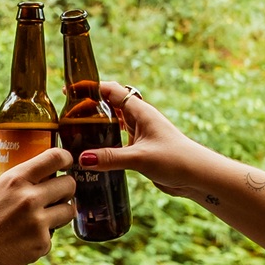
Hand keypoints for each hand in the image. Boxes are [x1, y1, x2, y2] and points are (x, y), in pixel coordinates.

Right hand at [0, 149, 76, 264]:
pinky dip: (44, 236)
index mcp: (15, 180)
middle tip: (57, 193)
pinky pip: (54, 234)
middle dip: (66, 188)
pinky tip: (26, 239)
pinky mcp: (42, 243)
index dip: (65, 158)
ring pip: (69, 210)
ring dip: (61, 211)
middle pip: (69, 184)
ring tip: (47, 215)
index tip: (65, 162)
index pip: (54, 158)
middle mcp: (30, 198)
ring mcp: (38, 222)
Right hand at [74, 81, 200, 197]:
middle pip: (109, 105)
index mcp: (141, 112)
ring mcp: (140, 134)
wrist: (198, 176)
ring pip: (112, 123)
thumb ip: (110, 158)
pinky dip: (104, 142)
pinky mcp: (140, 149)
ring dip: (96, 125)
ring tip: (73, 131)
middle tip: (66, 115)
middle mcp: (139, 119)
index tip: (69, 90)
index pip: (111, 91)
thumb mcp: (140, 158)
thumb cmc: (176, 160)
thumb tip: (82, 158)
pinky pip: (117, 141)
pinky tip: (91, 151)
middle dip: (88, 106)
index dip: (90, 88)